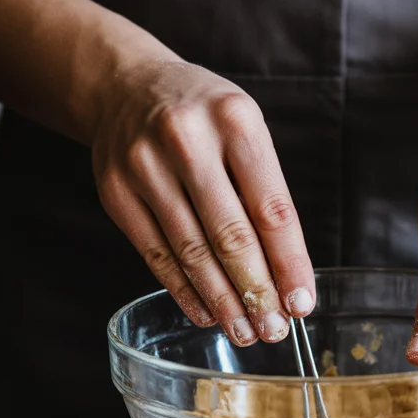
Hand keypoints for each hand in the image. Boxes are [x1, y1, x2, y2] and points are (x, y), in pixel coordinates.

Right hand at [92, 59, 314, 343]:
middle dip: (257, 292)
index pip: (271, 209)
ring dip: (222, 301)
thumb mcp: (243, 129)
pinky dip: (184, 290)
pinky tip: (206, 313)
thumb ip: (264, 192)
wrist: (125, 86)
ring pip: (192, 252)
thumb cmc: (202, 115)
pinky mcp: (116, 193)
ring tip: (245, 331)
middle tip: (274, 329)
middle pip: (230, 236)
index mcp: (235, 121)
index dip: (289, 264)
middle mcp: (187, 141)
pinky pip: (156, 255)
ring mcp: (144, 167)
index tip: (302, 303)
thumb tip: (287, 275)